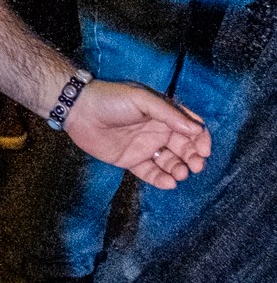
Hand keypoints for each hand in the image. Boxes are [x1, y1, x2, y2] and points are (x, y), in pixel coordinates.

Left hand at [63, 79, 210, 187]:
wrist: (78, 110)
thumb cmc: (110, 99)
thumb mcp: (142, 100)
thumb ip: (169, 114)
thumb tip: (196, 130)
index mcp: (162, 114)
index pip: (190, 128)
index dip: (201, 139)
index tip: (204, 150)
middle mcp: (157, 131)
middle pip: (184, 148)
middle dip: (193, 157)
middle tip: (195, 166)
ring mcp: (144, 147)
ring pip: (170, 162)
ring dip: (179, 169)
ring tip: (179, 173)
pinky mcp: (131, 160)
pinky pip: (151, 173)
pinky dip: (161, 180)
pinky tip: (168, 183)